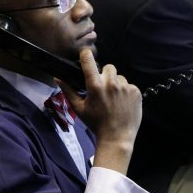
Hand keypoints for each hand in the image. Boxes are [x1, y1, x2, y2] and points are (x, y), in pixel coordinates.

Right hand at [60, 48, 141, 173]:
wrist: (117, 137)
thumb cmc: (96, 123)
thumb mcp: (79, 108)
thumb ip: (68, 91)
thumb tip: (57, 78)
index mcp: (95, 86)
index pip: (89, 60)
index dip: (86, 55)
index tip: (85, 55)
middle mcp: (111, 84)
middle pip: (108, 67)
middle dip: (104, 75)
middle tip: (103, 88)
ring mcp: (125, 87)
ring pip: (119, 77)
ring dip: (116, 84)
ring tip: (114, 98)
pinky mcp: (136, 92)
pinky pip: (129, 85)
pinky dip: (126, 92)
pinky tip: (122, 103)